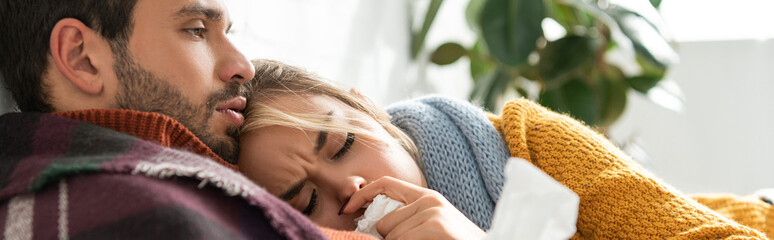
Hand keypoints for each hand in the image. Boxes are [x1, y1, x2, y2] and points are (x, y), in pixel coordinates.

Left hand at [340, 176, 485, 239]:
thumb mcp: (432, 227)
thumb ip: (408, 221)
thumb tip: (374, 225)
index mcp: (428, 197)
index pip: (385, 185)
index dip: (362, 195)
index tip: (347, 208)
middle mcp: (430, 200)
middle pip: (384, 223)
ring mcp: (433, 213)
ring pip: (391, 236)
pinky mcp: (436, 226)